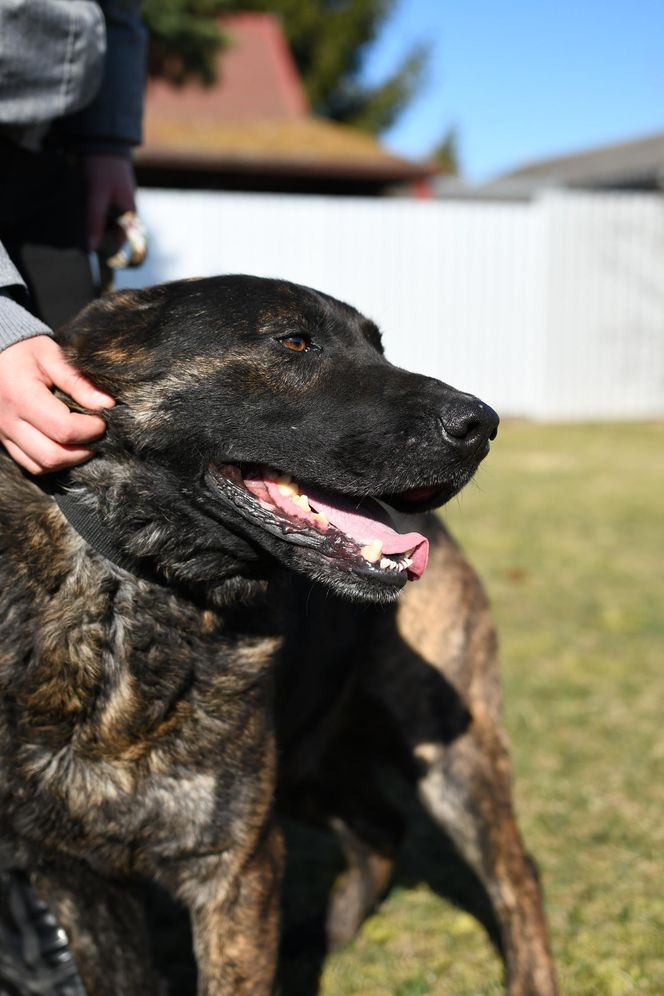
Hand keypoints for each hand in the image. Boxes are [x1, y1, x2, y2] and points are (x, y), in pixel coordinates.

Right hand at [0, 336, 114, 473]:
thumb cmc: (23, 351)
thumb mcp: (51, 355)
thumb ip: (78, 381)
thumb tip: (107, 404)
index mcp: (22, 397)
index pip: (63, 429)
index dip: (90, 430)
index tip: (103, 420)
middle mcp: (9, 421)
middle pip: (52, 455)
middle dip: (83, 451)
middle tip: (97, 436)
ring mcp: (4, 434)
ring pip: (41, 466)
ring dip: (69, 460)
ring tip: (84, 442)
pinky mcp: (5, 440)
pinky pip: (31, 465)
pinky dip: (53, 462)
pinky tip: (66, 447)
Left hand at [82, 154, 135, 250]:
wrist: (103, 140)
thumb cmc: (103, 169)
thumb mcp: (97, 195)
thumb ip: (95, 221)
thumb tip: (91, 247)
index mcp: (130, 213)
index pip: (120, 239)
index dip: (105, 245)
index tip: (88, 246)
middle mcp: (127, 208)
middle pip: (112, 229)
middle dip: (98, 231)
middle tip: (79, 229)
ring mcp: (120, 199)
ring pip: (106, 218)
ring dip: (93, 219)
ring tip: (78, 214)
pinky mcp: (111, 191)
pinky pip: (102, 206)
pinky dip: (92, 207)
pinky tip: (81, 202)